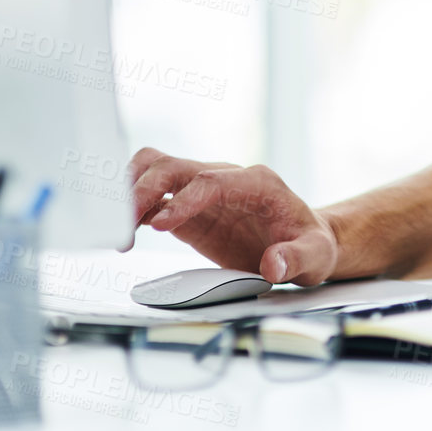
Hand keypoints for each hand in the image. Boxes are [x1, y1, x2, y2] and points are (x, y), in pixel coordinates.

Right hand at [122, 148, 342, 284]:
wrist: (304, 242)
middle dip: (143, 190)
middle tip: (123, 227)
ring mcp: (204, 190)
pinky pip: (154, 198)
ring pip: (157, 170)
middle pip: (174, 166)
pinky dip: (133, 210)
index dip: (183, 200)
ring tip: (116, 229)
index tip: (159, 226)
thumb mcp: (315, 256)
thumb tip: (273, 264)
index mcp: (257, 183)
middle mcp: (226, 178)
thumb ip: (296, 258)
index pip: (212, 180)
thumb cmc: (310, 244)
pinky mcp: (189, 209)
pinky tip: (123, 233)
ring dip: (131, 193)